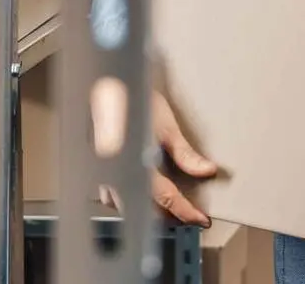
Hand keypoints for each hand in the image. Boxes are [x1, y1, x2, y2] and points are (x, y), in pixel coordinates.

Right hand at [97, 89, 217, 226]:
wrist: (107, 86)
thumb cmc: (133, 101)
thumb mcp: (166, 126)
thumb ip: (185, 154)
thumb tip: (206, 170)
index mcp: (136, 164)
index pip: (166, 198)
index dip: (186, 211)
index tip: (200, 218)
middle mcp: (117, 174)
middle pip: (147, 209)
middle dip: (170, 215)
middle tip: (190, 214)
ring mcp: (104, 174)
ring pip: (129, 205)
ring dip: (150, 209)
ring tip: (170, 205)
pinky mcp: (98, 169)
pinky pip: (114, 195)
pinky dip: (131, 198)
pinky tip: (141, 191)